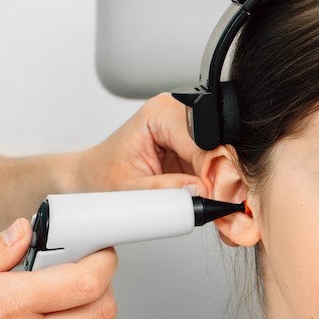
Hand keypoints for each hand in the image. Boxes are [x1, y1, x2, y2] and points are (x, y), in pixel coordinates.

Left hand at [71, 93, 212, 195]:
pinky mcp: (195, 147)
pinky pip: (218, 166)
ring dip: (222, 184)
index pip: (202, 142)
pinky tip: (209, 198)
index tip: (219, 198)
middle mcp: (178, 115)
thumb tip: (199, 193)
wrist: (94, 176)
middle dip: (223, 179)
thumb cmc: (104, 174)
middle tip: (219, 205)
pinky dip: (217, 186)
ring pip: (223, 158)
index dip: (215, 172)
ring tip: (211, 204)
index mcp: (160, 114)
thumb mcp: (129, 189)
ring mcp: (189, 130)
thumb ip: (163, 191)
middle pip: (219, 146)